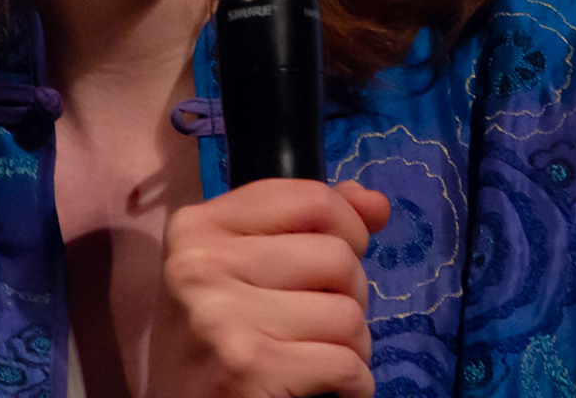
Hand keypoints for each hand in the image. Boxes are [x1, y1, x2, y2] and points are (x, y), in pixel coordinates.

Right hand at [148, 178, 390, 397]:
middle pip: (337, 256)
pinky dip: (355, 382)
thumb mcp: (240, 265)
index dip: (347, 227)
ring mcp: (222, 317)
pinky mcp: (248, 369)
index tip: (336, 259)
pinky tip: (332, 387)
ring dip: (353, 344)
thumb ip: (308, 222)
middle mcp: (202, 265)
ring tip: (322, 355)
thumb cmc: (214, 337)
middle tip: (321, 320)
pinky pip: (345, 363)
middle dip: (350, 293)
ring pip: (347, 313)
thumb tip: (377, 204)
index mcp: (198, 226)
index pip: (312, 198)